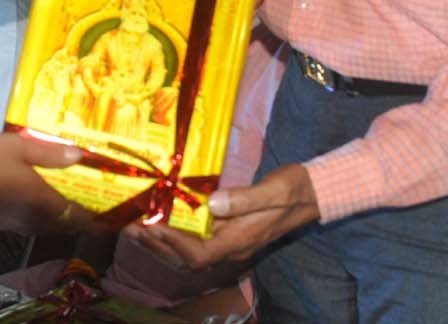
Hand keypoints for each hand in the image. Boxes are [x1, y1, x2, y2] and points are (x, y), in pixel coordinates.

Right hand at [0, 130, 100, 234]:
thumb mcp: (19, 146)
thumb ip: (50, 153)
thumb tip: (81, 156)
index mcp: (40, 203)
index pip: (79, 219)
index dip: (101, 221)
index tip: (117, 216)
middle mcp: (29, 220)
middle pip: (64, 226)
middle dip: (82, 218)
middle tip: (95, 201)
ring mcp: (10, 224)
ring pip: (46, 226)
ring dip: (61, 217)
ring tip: (69, 198)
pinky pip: (29, 223)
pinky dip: (42, 214)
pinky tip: (35, 197)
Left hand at [135, 163, 318, 267]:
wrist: (315, 193)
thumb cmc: (295, 190)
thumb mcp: (272, 190)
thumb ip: (243, 199)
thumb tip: (212, 203)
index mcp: (240, 240)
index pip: (199, 254)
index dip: (173, 244)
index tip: (152, 226)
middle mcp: (233, 244)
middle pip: (189, 257)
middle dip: (159, 245)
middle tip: (132, 228)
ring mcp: (232, 238)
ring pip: (191, 249)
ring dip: (164, 240)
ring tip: (139, 226)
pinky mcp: (232, 228)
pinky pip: (199, 237)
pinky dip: (178, 231)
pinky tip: (165, 216)